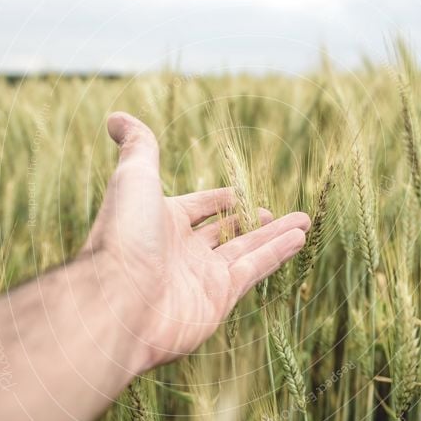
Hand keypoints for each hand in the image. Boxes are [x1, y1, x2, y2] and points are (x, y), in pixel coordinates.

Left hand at [80, 112, 309, 368]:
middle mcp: (181, 251)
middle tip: (275, 211)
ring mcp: (200, 277)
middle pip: (224, 231)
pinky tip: (299, 238)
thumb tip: (115, 116)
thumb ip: (138, 146)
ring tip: (304, 222)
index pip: (196, 208)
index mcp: (160, 222)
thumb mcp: (133, 178)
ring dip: (275, 235)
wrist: (119, 303)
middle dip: (251, 220)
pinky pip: (254, 270)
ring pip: (246, 250)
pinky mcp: (218, 299)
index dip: (217, 200)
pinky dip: (277, 253)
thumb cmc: (124, 236)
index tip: (238, 194)